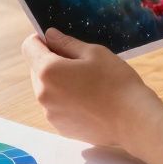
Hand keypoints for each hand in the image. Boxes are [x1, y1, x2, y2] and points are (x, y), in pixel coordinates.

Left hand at [21, 28, 162, 147]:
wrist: (133, 120)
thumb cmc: (116, 82)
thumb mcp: (94, 53)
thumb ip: (66, 43)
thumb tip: (50, 35)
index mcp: (48, 71)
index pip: (29, 47)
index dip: (41, 40)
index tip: (57, 41)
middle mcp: (43, 94)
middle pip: (36, 69)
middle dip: (51, 62)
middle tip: (80, 64)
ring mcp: (51, 114)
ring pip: (47, 89)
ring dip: (59, 83)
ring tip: (87, 85)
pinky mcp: (61, 128)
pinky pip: (56, 107)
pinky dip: (66, 101)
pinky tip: (89, 102)